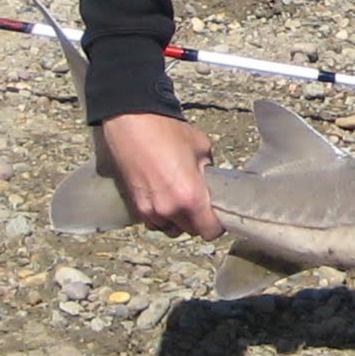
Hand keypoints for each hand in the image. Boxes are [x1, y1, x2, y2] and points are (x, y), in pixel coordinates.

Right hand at [97, 111, 223, 239]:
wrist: (134, 125)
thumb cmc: (169, 133)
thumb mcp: (202, 148)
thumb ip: (209, 171)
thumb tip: (211, 181)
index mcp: (191, 198)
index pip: (209, 231)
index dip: (218, 225)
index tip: (220, 215)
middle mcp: (170, 210)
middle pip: (191, 231)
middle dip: (199, 221)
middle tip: (203, 204)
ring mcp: (150, 210)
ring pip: (171, 228)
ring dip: (179, 220)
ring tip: (182, 201)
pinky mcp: (136, 205)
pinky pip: (154, 221)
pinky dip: (161, 216)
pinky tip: (165, 198)